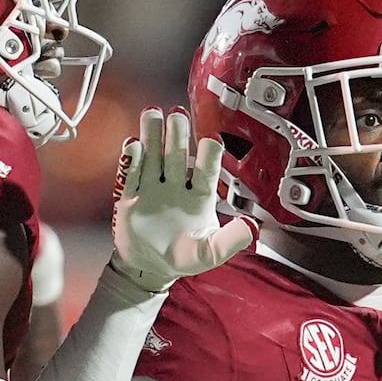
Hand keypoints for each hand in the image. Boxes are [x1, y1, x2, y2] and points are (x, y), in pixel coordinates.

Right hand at [110, 107, 257, 292]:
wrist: (151, 267)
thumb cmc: (183, 257)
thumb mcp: (211, 253)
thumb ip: (231, 241)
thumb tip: (252, 228)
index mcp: (201, 197)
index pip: (206, 172)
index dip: (208, 157)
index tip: (211, 141)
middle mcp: (177, 186)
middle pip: (176, 156)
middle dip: (177, 135)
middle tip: (177, 114)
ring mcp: (153, 189)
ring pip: (153, 158)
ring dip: (152, 136)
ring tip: (152, 113)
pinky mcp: (130, 197)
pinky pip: (130, 176)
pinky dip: (130, 160)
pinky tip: (132, 144)